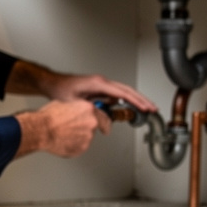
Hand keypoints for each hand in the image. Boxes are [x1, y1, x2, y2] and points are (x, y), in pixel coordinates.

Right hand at [15, 100, 111, 158]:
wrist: (41, 130)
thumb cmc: (49, 117)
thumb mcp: (66, 104)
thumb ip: (77, 109)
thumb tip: (78, 112)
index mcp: (89, 109)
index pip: (104, 117)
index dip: (104, 122)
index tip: (105, 127)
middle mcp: (92, 123)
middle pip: (94, 128)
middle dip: (86, 129)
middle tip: (73, 129)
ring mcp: (88, 137)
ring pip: (86, 138)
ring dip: (79, 137)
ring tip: (64, 134)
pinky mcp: (81, 148)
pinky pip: (80, 147)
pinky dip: (74, 145)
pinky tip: (64, 141)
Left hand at [43, 73, 157, 113]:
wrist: (53, 84)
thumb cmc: (61, 91)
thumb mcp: (76, 105)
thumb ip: (92, 113)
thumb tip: (106, 123)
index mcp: (99, 83)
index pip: (123, 92)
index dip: (136, 101)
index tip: (145, 107)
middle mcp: (103, 82)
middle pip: (128, 91)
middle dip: (141, 100)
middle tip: (153, 109)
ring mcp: (102, 86)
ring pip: (123, 93)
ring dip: (134, 101)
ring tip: (145, 111)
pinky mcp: (100, 90)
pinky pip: (115, 96)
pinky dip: (124, 103)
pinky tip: (128, 111)